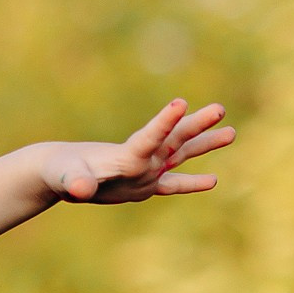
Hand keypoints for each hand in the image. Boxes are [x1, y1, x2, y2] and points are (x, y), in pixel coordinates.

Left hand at [40, 99, 235, 203]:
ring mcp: (146, 170)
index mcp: (126, 154)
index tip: (180, 102)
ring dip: (204, 144)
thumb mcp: (67, 178)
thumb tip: (79, 190)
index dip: (164, 122)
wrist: (63, 173)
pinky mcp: (144, 185)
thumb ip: (76, 182)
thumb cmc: (62, 171)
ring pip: (181, 155)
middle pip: (174, 139)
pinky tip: (212, 180)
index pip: (149, 137)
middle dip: (196, 125)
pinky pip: (172, 184)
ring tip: (231, 132)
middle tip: (219, 109)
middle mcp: (142, 158)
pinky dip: (190, 183)